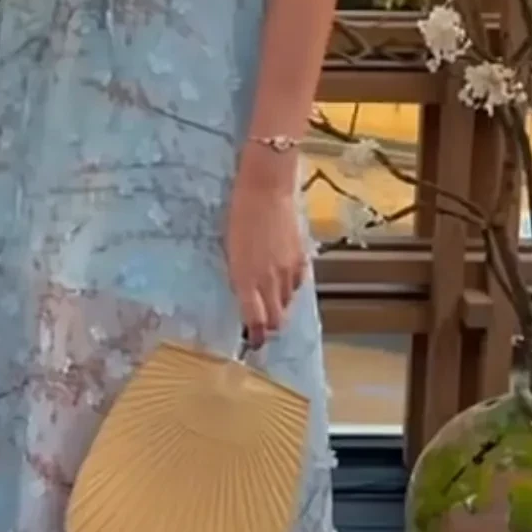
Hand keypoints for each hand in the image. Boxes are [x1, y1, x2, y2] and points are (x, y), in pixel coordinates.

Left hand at [225, 150, 306, 350]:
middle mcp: (268, 280)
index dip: (255, 336)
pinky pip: (298, 284)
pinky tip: (284, 283)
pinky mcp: (300, 258)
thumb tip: (245, 295)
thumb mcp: (230, 250)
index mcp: (245, 279)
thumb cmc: (239, 215)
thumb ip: (239, 276)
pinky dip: (291, 289)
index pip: (254, 320)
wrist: (266, 189)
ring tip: (271, 303)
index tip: (252, 342)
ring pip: (288, 303)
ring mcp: (288, 271)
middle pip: (275, 319)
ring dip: (279, 307)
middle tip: (262, 328)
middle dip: (269, 328)